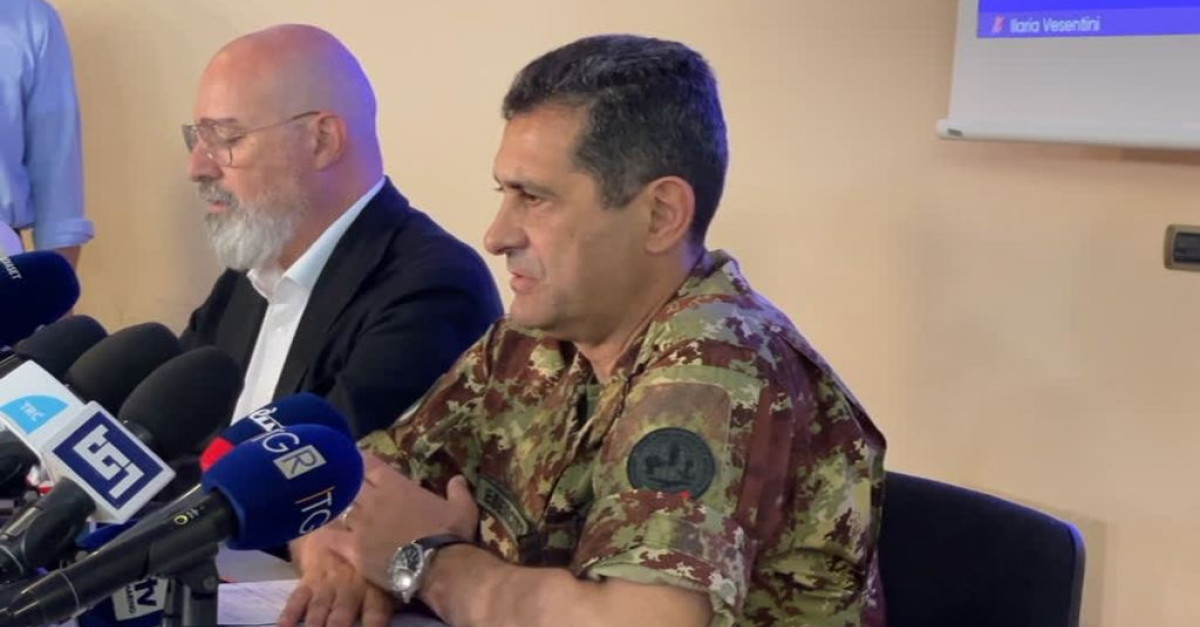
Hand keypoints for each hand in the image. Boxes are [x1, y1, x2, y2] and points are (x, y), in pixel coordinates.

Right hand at [277, 527, 394, 626]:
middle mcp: (350, 589)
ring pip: (319, 608)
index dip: (374, 624)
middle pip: (343, 614)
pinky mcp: (308, 581)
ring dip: (315, 623)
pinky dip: (290, 613)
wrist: (343, 525)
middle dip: (338, 625)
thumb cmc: (373, 552)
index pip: (376, 613)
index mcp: (373, 588)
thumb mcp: (389, 567)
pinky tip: (284, 625)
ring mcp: (327, 585)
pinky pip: (297, 598)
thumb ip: (396, 586)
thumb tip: (419, 594)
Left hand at [325, 454, 478, 587]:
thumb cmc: (449, 533)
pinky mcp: (353, 549)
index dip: (359, 460)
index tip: (352, 457)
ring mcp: (360, 524)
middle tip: (337, 481)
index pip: (369, 465)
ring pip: (339, 509)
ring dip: (335, 508)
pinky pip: (331, 538)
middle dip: (344, 483)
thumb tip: (458, 478)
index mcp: (396, 486)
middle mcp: (373, 500)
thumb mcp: (463, 508)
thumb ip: (458, 491)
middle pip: (350, 485)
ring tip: (327, 506)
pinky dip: (324, 534)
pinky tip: (317, 533)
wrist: (437, 565)